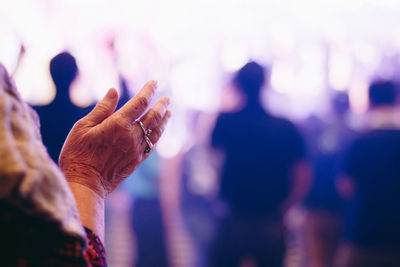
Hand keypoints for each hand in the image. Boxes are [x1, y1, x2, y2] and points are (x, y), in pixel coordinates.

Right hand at [59, 80, 169, 197]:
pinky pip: (152, 144)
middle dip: (161, 105)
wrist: (85, 183)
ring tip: (168, 111)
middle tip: (166, 98)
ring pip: (156, 131)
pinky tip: (159, 130)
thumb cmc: (78, 154)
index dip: (149, 91)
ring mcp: (136, 149)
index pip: (140, 102)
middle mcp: (131, 136)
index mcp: (118, 124)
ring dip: (163, 119)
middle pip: (153, 116)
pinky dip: (158, 134)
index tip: (154, 82)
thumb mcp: (83, 127)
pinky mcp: (137, 161)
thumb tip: (114, 91)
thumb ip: (102, 109)